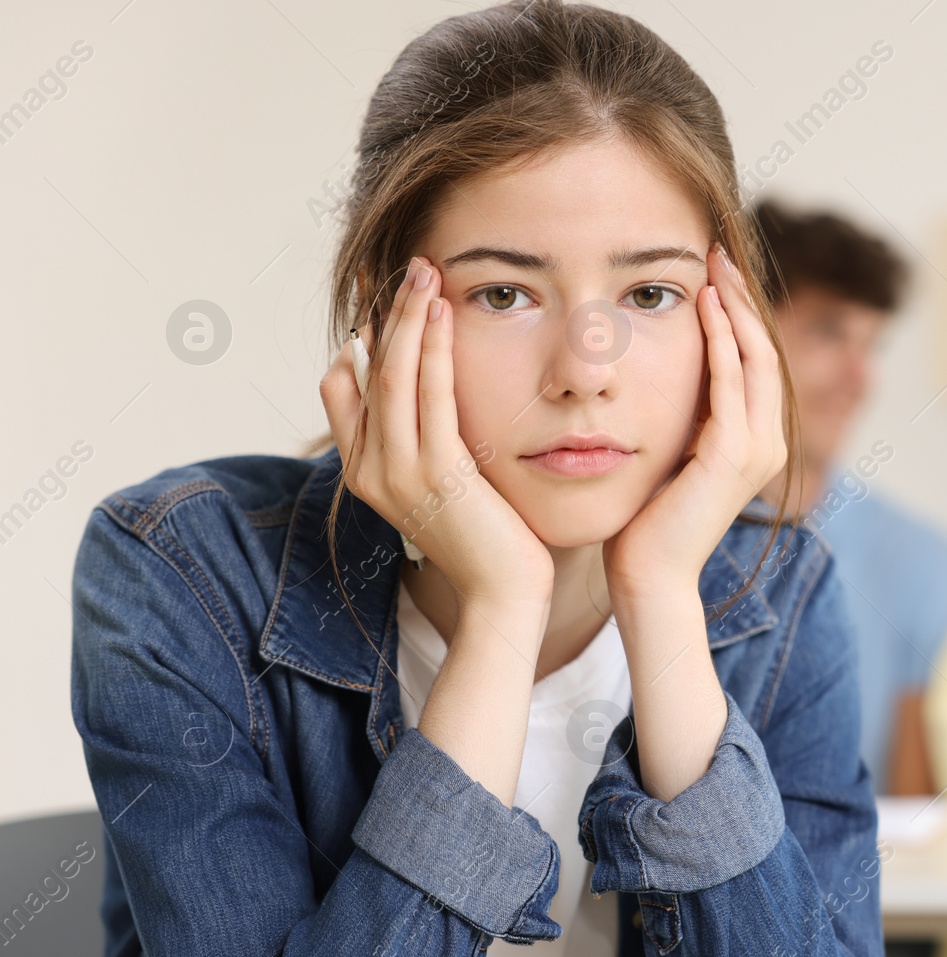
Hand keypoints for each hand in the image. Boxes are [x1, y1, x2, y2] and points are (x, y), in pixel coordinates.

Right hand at [320, 256, 553, 613]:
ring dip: (408, 320)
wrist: (502, 595)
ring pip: (394, 377)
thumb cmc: (488, 540)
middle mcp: (371, 470)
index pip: (340, 392)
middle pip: (366, 373)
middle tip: (408, 268)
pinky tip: (443, 314)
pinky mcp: (437, 473)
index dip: (358, 341)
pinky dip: (434, 351)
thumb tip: (428, 394)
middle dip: (387, 314)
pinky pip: (431, 397)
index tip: (381, 300)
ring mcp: (399, 473)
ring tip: (425, 274)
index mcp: (365, 473)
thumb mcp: (447, 484)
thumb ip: (428, 443)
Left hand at [601, 242, 786, 597]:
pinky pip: (730, 381)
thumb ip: (677, 415)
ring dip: (733, 307)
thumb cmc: (645, 522)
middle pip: (762, 348)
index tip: (711, 272)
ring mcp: (757, 448)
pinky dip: (719, 340)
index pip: (753, 360)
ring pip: (754, 357)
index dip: (737, 313)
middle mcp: (768, 442)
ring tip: (712, 265)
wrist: (648, 577)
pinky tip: (701, 305)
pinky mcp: (734, 455)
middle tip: (717, 251)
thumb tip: (655, 371)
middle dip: (740, 297)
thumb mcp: (667, 452)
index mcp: (755, 441)